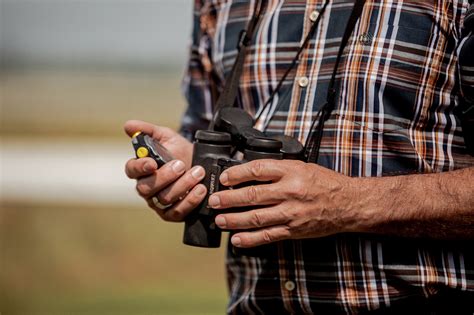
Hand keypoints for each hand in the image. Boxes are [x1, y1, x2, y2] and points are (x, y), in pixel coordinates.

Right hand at [124, 120, 206, 220]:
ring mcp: (158, 203)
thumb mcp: (166, 137)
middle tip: (181, 165)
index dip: (139, 167)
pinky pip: (177, 212)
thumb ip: (148, 131)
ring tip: (198, 172)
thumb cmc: (179, 151)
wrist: (200, 163)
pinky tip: (200, 189)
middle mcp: (147, 188)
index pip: (132, 170)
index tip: (152, 162)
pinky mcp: (172, 214)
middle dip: (165, 176)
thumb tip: (128, 126)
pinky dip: (190, 201)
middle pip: (146, 188)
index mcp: (141, 169)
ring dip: (183, 185)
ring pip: (164, 198)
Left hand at [209, 160, 360, 247]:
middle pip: (253, 195)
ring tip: (219, 220)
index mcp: (292, 171)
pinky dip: (251, 239)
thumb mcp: (301, 167)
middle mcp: (290, 191)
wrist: (348, 203)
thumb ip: (277, 169)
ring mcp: (292, 213)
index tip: (224, 177)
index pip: (258, 169)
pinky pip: (268, 236)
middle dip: (229, 199)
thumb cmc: (324, 183)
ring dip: (234, 219)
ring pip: (257, 217)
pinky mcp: (294, 230)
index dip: (237, 173)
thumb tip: (248, 172)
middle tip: (213, 201)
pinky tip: (236, 239)